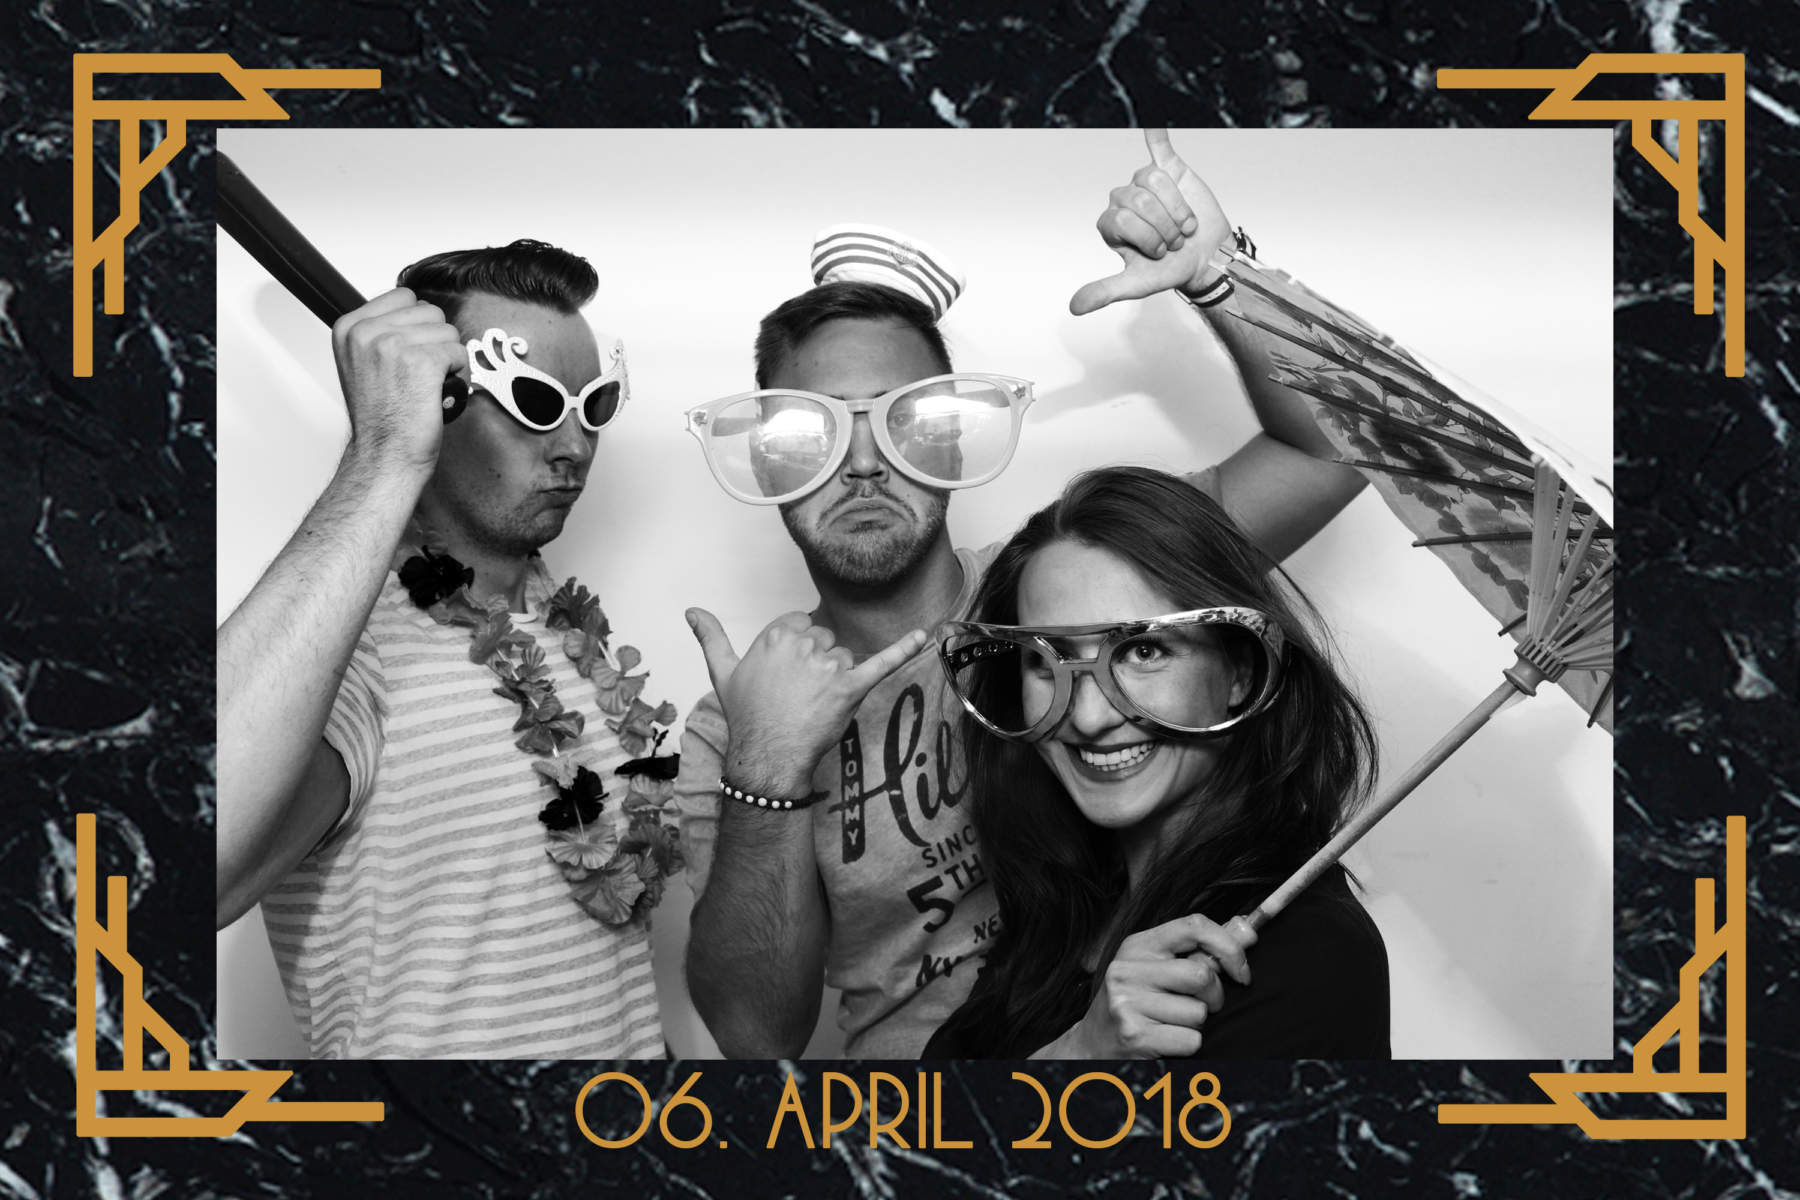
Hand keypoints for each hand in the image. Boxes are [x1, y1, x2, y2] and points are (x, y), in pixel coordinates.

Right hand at [331, 287, 467, 470]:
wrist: (384, 454)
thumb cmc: (380, 417)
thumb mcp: (362, 362)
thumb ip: (381, 331)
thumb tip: (415, 309)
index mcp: (350, 327)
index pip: (404, 296)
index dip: (416, 325)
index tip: (407, 354)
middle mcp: (367, 332)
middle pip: (430, 311)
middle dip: (434, 341)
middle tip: (418, 374)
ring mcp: (393, 345)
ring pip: (448, 330)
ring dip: (447, 358)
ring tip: (427, 384)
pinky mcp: (422, 362)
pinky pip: (459, 352)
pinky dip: (457, 374)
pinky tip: (437, 391)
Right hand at [687, 608, 927, 797]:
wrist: (766, 756)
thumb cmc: (746, 716)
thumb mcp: (723, 672)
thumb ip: (711, 636)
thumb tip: (692, 610)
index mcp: (775, 634)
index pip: (802, 626)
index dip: (798, 651)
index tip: (787, 676)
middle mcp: (802, 645)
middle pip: (825, 641)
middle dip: (818, 665)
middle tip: (799, 696)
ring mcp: (827, 666)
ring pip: (845, 659)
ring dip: (837, 679)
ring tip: (814, 705)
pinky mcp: (851, 687)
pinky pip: (881, 663)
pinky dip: (904, 648)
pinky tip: (923, 634)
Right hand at [1056, 913, 1256, 1057]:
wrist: (1091, 1046)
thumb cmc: (1134, 1004)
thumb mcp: (1156, 969)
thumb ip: (1199, 951)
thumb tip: (1249, 934)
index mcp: (1136, 946)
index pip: (1194, 926)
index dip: (1228, 947)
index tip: (1241, 970)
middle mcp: (1127, 969)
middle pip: (1201, 975)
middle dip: (1213, 997)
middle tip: (1198, 1006)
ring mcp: (1127, 1002)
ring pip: (1198, 1012)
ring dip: (1195, 1024)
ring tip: (1170, 1023)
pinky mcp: (1134, 1034)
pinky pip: (1191, 1039)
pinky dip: (1188, 1045)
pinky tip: (1165, 1041)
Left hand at [1069, 129, 1233, 315]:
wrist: (1207, 259)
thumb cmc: (1171, 271)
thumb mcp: (1136, 284)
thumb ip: (1105, 291)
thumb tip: (1074, 308)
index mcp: (1111, 223)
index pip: (1123, 218)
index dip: (1147, 237)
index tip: (1159, 253)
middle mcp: (1124, 200)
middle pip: (1139, 198)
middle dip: (1164, 225)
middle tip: (1174, 240)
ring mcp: (1146, 184)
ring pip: (1156, 180)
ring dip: (1177, 208)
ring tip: (1183, 224)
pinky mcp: (1169, 169)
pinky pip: (1158, 147)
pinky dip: (1155, 132)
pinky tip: (1151, 119)